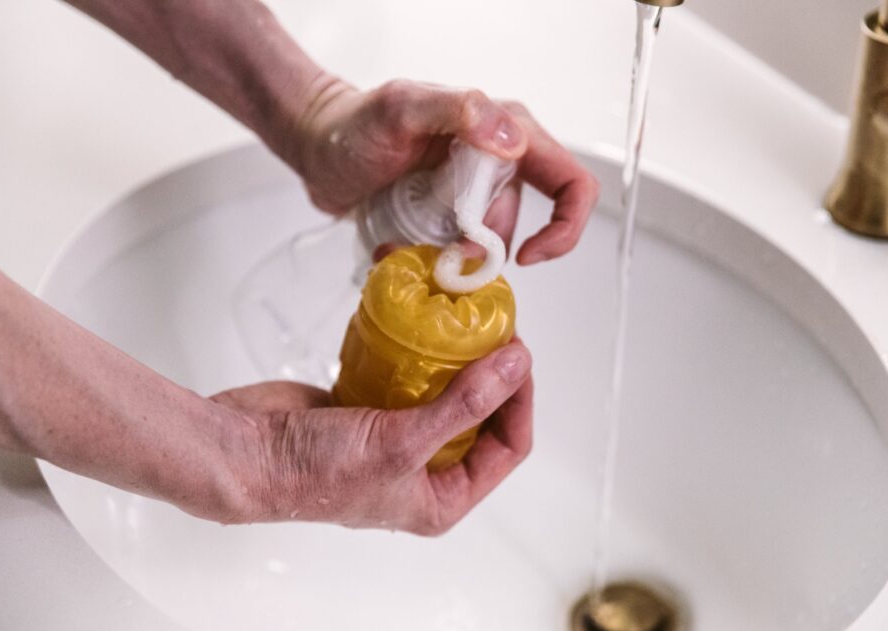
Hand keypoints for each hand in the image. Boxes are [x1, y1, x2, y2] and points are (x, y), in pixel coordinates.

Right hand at [211, 342, 532, 533]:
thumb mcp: (401, 443)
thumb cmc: (314, 474)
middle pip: (481, 412)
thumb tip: (516, 365)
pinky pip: (407, 372)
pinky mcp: (371, 407)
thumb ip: (465, 404)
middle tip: (491, 324)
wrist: (243, 454)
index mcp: (442, 497)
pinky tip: (417, 317)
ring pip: (446, 387)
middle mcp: (424, 469)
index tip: (517, 353)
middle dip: (489, 368)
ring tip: (459, 313)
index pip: (507, 445)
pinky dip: (414, 346)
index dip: (520, 398)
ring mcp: (397, 435)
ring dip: (453, 351)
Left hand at [283, 79, 599, 264]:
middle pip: (520, 227)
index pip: (570, 182)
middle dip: (484, 252)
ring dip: (452, 262)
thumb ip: (458, 111)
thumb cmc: (354, 123)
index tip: (528, 253)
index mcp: (505, 132)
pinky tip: (403, 251)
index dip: (564, 226)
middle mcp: (498, 165)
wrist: (317, 149)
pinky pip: (457, 258)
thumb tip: (511, 139)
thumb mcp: (401, 109)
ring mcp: (472, 196)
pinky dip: (434, 265)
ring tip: (410, 248)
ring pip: (486, 249)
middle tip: (440, 254)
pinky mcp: (448, 220)